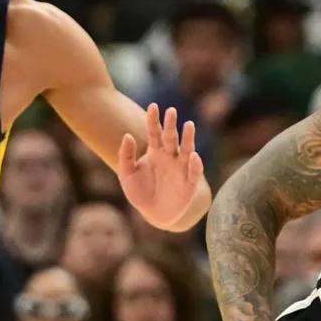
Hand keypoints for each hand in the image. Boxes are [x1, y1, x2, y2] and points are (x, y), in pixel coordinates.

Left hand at [118, 104, 204, 229]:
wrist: (154, 215)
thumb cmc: (140, 193)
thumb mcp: (127, 175)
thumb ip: (125, 156)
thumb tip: (127, 135)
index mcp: (155, 152)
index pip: (154, 132)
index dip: (154, 120)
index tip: (153, 106)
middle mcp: (170, 157)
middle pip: (171, 137)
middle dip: (171, 124)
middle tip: (171, 110)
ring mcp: (181, 169)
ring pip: (186, 150)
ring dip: (188, 138)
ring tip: (189, 125)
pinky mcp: (189, 184)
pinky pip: (194, 172)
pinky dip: (195, 164)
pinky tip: (194, 156)